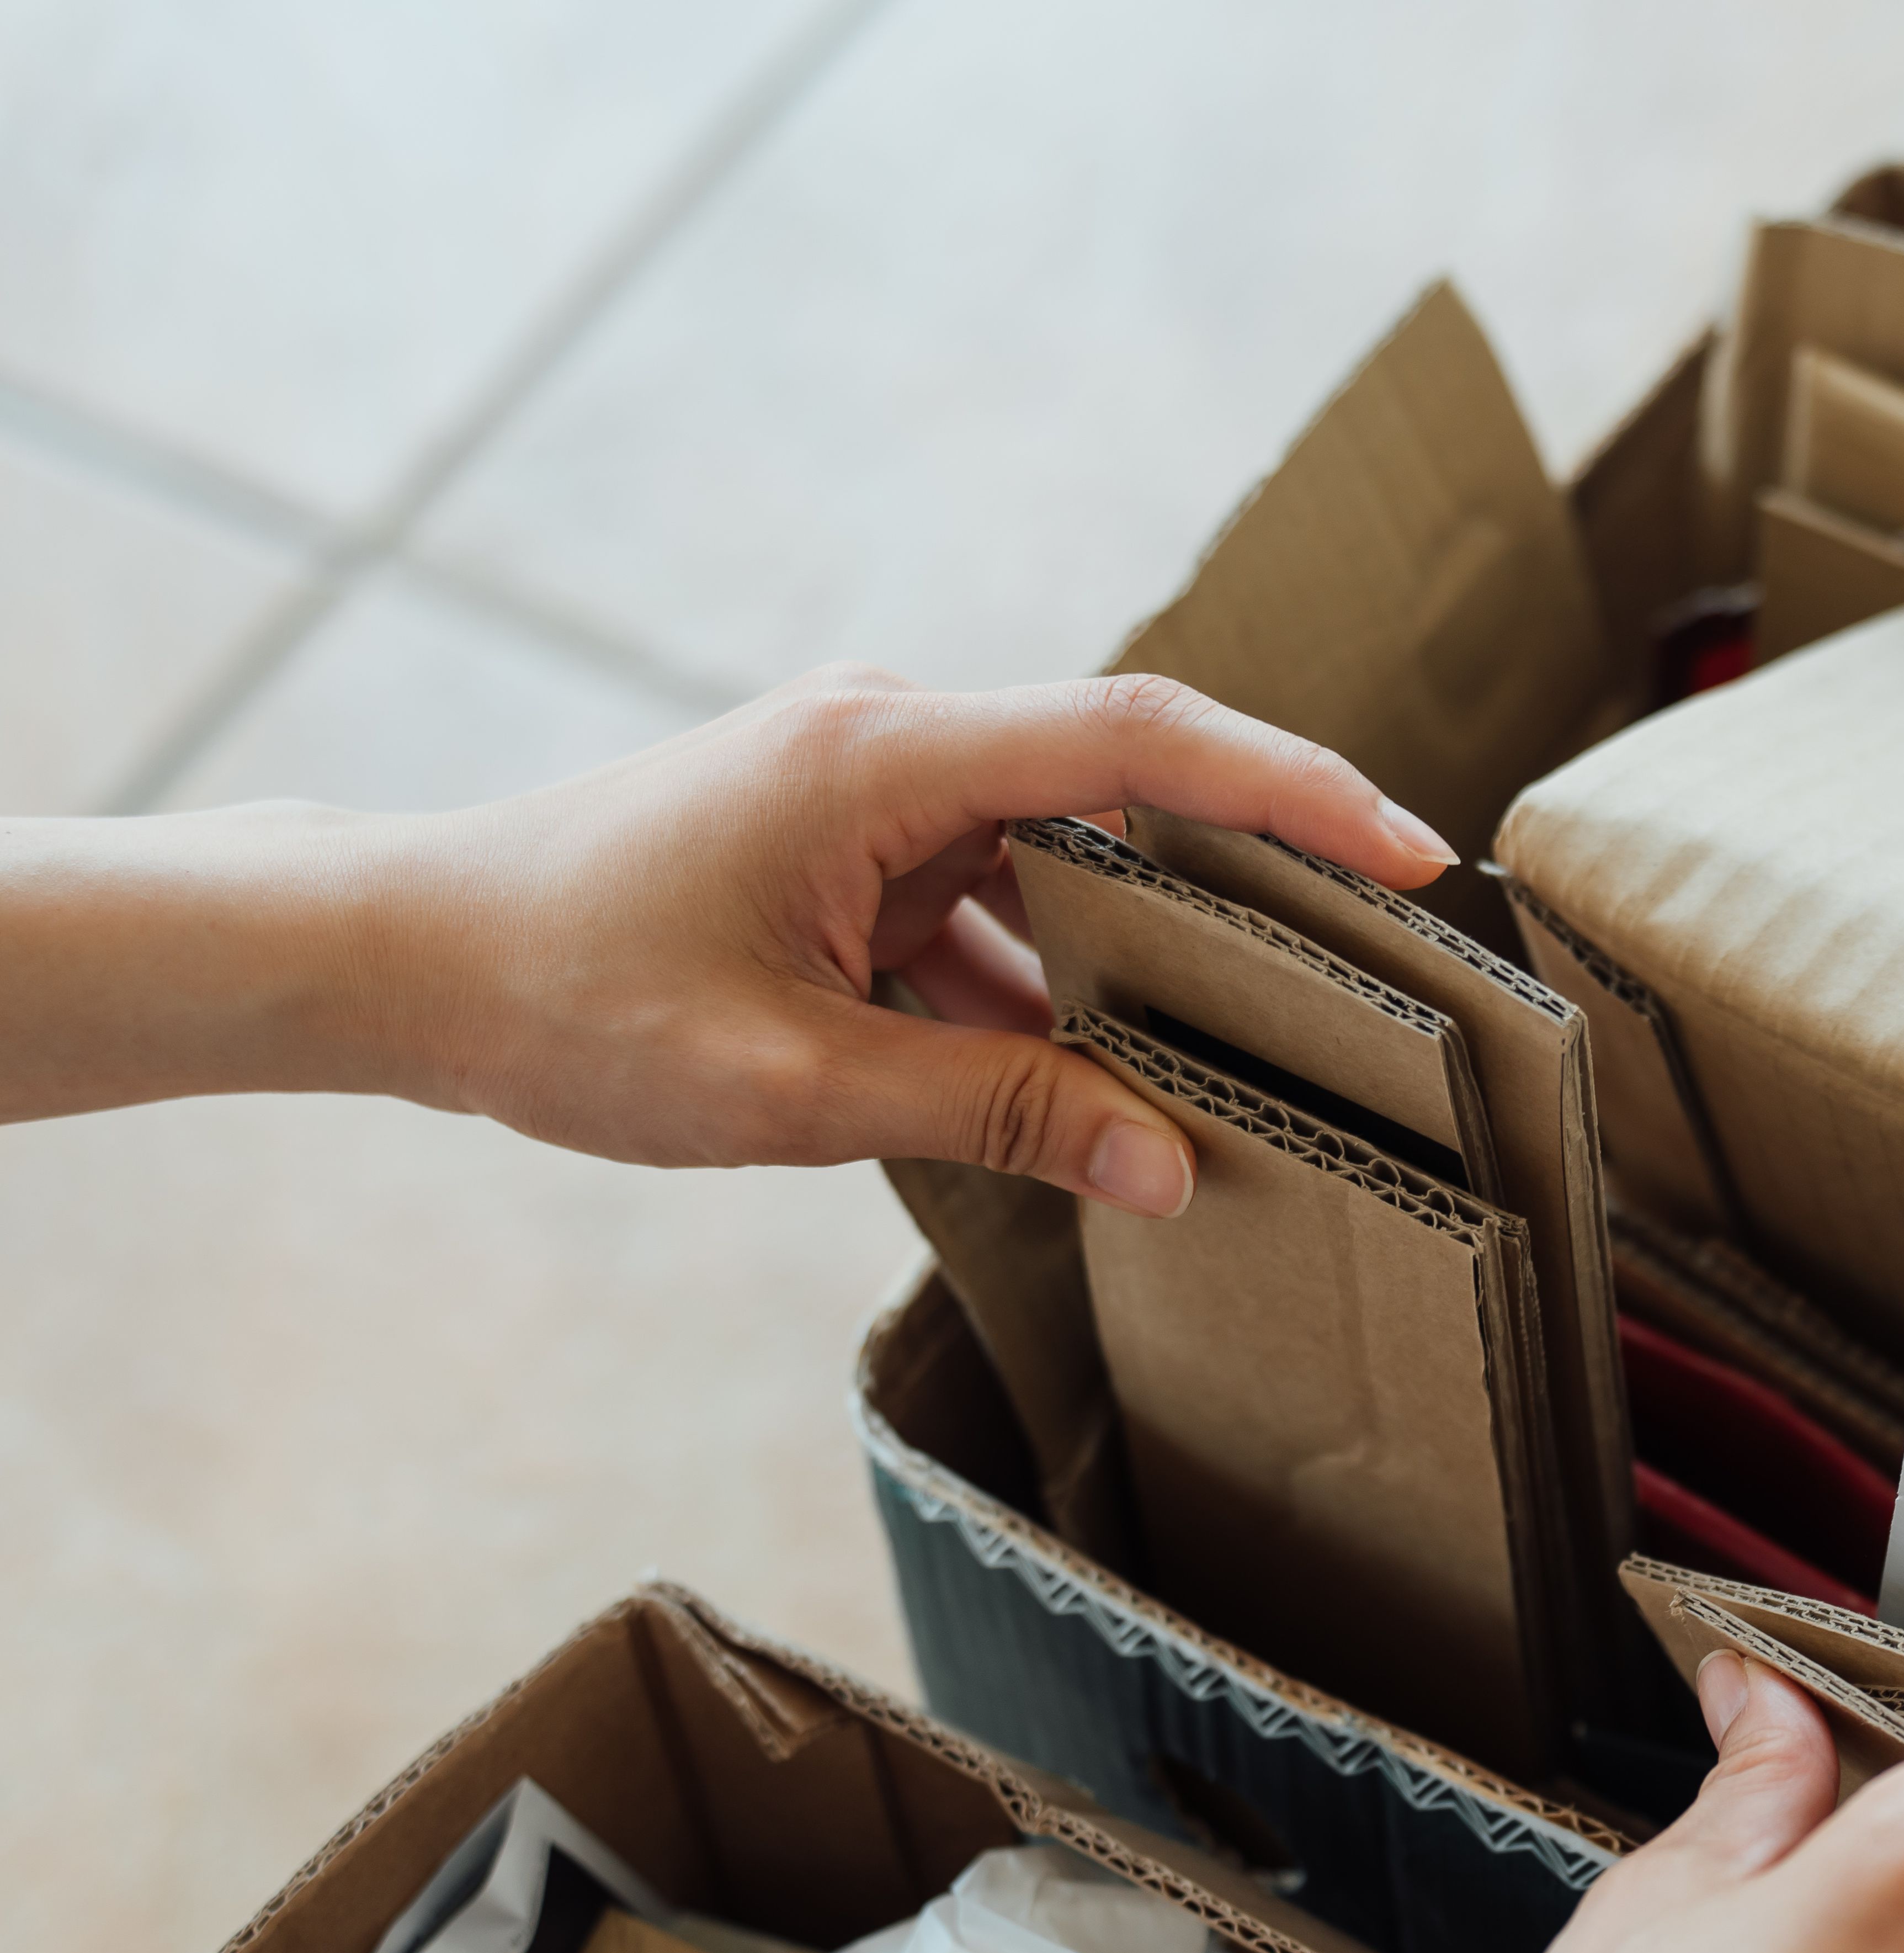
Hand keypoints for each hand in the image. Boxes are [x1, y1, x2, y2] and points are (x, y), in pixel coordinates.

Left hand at [0, 667, 1454, 1213]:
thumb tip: (1168, 1167)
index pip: (1138, 737)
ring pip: (1058, 863)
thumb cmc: (564, 999)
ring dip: (1132, 957)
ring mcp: (868, 789)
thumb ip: (993, 1112)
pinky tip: (1082, 1088)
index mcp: (885, 753)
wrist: (397, 956)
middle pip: (1123, 789)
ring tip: (1235, 1059)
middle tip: (1373, 971)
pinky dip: (1040, 988)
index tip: (1410, 850)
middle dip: (1248, 880)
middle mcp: (891, 740)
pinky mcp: (844, 845)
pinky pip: (987, 904)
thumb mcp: (792, 1082)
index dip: (1290, 787)